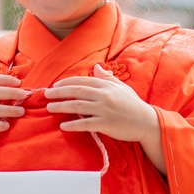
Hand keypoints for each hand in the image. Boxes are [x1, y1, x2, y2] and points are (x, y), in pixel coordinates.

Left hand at [45, 64, 164, 171]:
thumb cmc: (133, 105)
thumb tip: (97, 67)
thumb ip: (108, 78)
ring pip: (77, 106)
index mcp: (106, 85)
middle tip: (47, 95)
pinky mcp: (106, 124)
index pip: (82, 81)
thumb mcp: (122, 88)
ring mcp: (104, 110)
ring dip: (61, 106)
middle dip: (59, 92)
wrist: (147, 122)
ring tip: (49, 108)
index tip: (55, 85)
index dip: (66, 83)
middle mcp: (104, 95)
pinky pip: (85, 124)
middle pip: (76, 92)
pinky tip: (63, 126)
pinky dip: (73, 124)